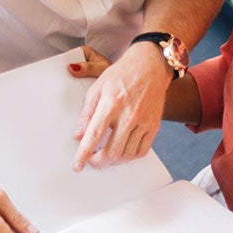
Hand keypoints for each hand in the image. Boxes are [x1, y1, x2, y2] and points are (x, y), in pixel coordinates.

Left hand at [73, 42, 169, 169]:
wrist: (151, 66)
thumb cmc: (122, 75)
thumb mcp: (97, 89)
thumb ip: (87, 113)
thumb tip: (78, 135)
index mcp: (111, 104)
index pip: (95, 136)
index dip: (84, 154)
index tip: (77, 166)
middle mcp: (129, 115)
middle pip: (113, 151)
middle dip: (99, 161)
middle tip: (92, 160)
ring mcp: (144, 121)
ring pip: (128, 154)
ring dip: (114, 161)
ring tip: (106, 156)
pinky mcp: (155, 125)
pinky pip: (143, 150)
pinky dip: (131, 157)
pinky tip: (123, 152)